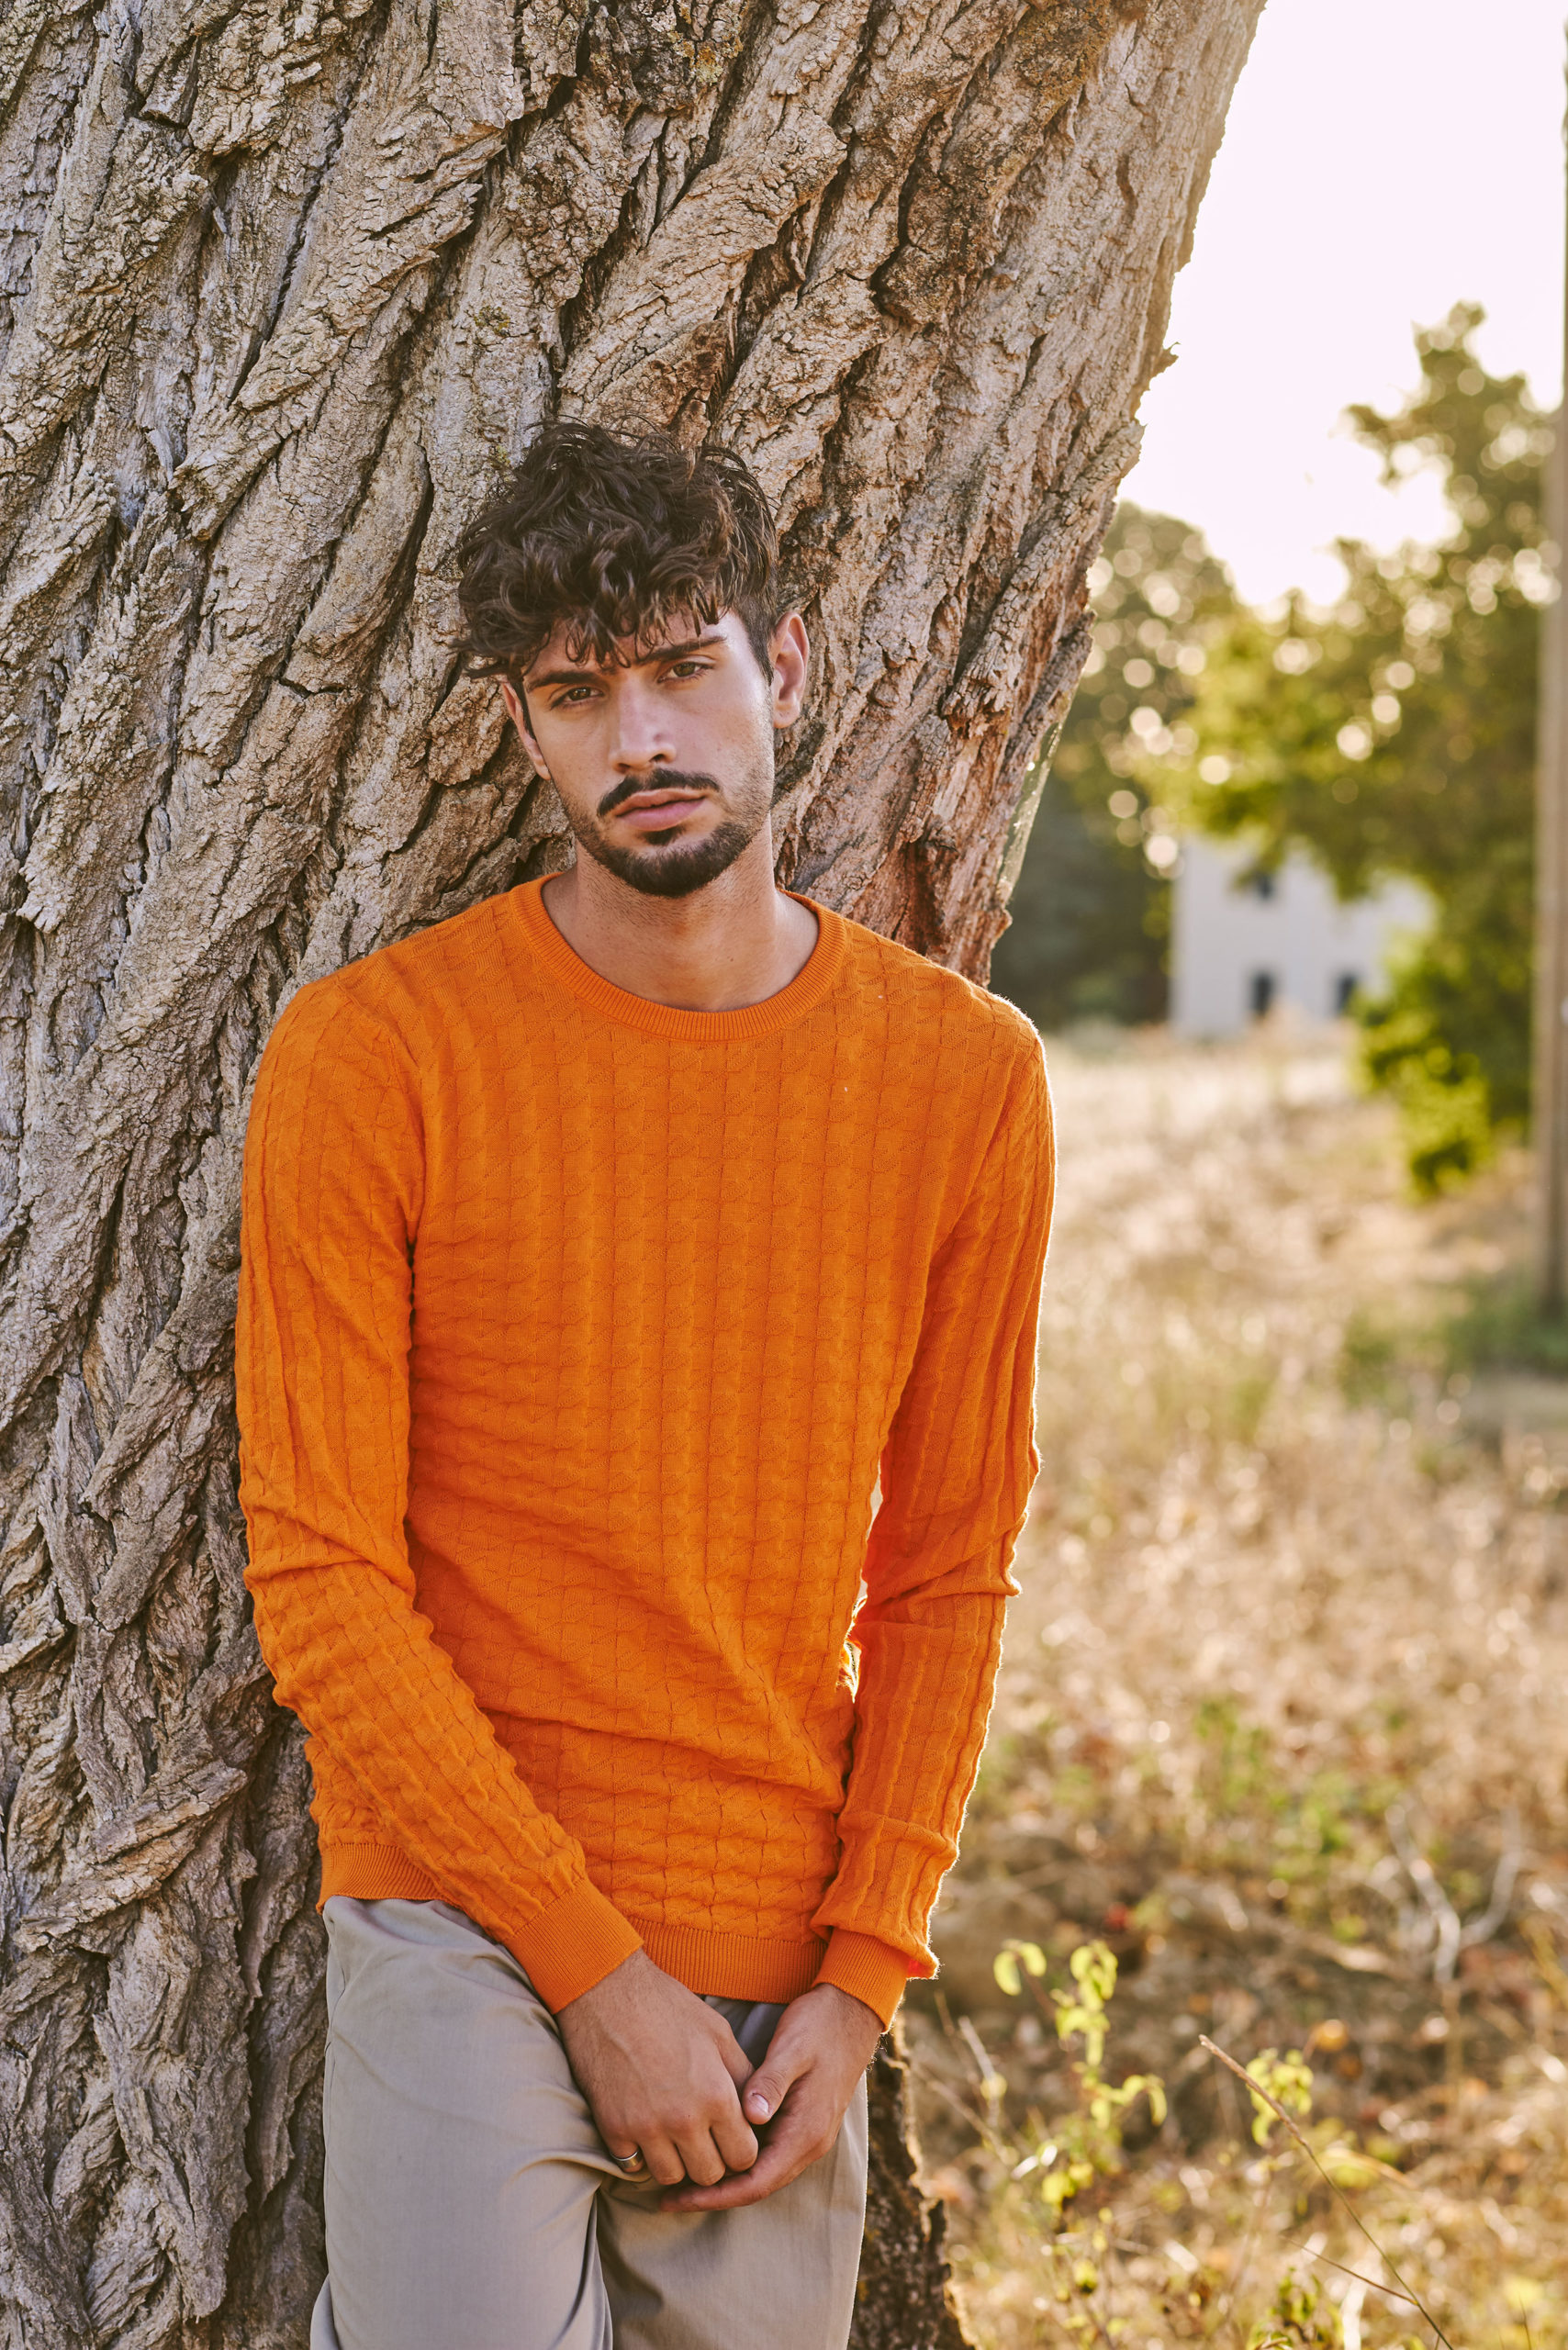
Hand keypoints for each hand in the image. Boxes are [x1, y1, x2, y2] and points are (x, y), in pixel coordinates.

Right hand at [555, 1949, 758, 2188]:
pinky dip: (640, 2155)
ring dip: (675, 2162)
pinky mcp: (613, 2129)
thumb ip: (741, 2077)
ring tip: (674, 2137)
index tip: (730, 2136)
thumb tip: (756, 2110)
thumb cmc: (668, 2006)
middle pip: (709, 2175)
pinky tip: (645, 2131)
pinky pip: (633, 2167)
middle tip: (703, 2138)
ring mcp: (645, 2128)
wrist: (607, 1993)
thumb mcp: (718, 2034)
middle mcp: (684, 2120)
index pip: (744, 2157)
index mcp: (717, 2095)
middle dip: (711, 2160)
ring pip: (670, 2177)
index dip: (741, 2149)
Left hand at [661, 1982, 883, 2211]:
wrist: (851, 2012)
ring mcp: (805, 2134)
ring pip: (761, 2172)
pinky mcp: (798, 2121)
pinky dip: (737, 2159)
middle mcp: (809, 2142)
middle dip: (713, 2195)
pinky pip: (765, 2153)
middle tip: (669, 2197)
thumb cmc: (820, 2026)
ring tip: (682, 2179)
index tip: (679, 2198)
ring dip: (724, 2180)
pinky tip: (711, 2147)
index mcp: (807, 2131)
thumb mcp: (793, 2048)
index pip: (758, 2183)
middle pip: (757, 2185)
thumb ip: (771, 2083)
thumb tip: (750, 2117)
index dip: (716, 2196)